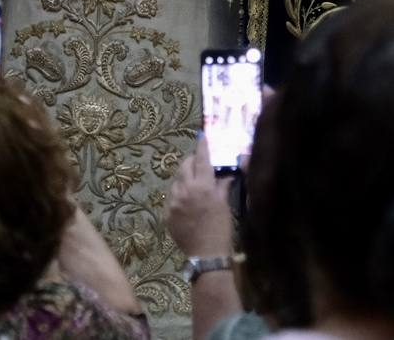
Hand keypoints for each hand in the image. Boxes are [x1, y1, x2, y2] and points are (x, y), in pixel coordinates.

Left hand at [168, 135, 233, 257]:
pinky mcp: (167, 213)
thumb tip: (226, 174)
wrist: (206, 255)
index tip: (202, 137)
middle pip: (184, 166)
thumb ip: (222, 186)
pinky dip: (179, 194)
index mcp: (202, 186)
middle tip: (199, 163)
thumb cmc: (221, 229)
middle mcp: (185, 190)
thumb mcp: (225, 205)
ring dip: (184, 178)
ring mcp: (174, 201)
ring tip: (193, 184)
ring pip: (176, 180)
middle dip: (191, 162)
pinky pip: (171, 197)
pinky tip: (187, 201)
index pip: (202, 159)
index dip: (202, 146)